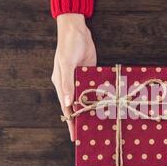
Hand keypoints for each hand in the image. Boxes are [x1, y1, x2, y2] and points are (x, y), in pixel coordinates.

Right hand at [51, 14, 96, 140]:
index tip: (74, 136)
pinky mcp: (90, 73)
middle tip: (89, 133)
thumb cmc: (68, 45)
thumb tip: (67, 102)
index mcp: (61, 84)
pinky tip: (106, 104)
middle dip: (81, 118)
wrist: (77, 30)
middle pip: (76, 105)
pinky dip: (99, 96)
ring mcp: (80, 79)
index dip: (70, 121)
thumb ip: (67, 83)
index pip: (66, 107)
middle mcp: (70, 84)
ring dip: (91, 108)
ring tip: (99, 122)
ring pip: (86, 98)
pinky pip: (94, 88)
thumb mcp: (66, 63)